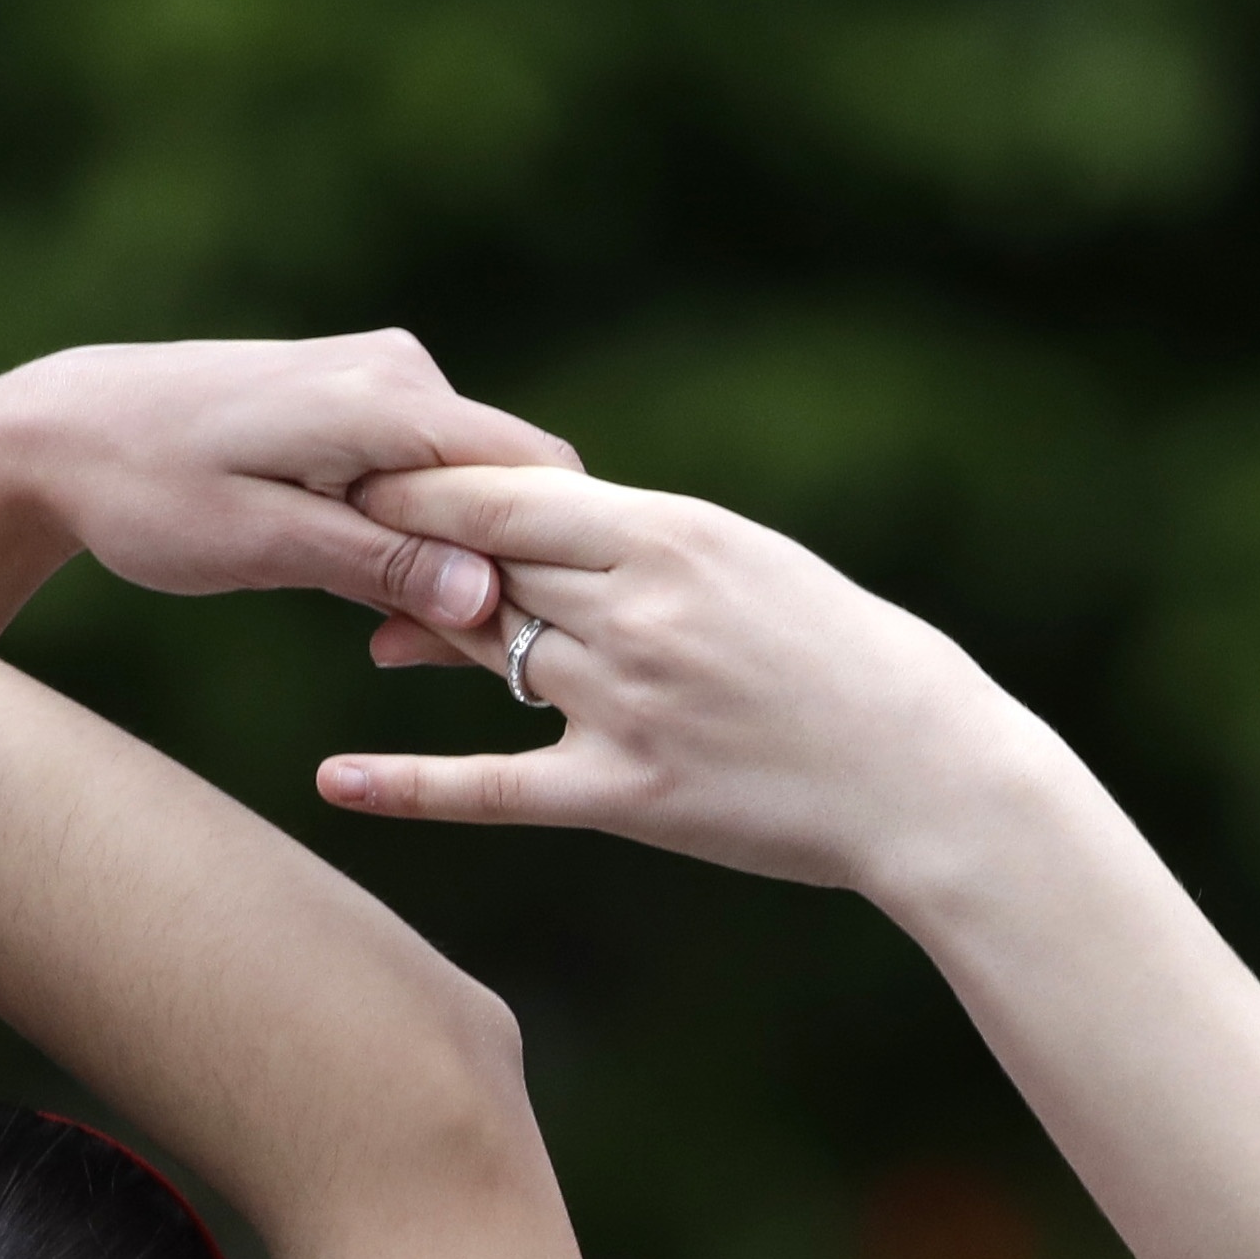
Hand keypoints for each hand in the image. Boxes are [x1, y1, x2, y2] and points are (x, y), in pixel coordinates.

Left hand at [0, 334, 572, 634]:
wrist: (60, 430)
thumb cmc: (144, 491)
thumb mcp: (260, 545)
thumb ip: (378, 565)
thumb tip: (486, 598)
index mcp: (388, 398)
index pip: (536, 474)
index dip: (544, 559)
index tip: (507, 638)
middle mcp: (402, 369)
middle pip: (510, 481)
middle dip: (495, 567)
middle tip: (431, 650)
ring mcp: (383, 374)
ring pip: (468, 483)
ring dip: (448, 556)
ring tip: (381, 627)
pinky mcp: (360, 393)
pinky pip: (425, 470)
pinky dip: (413, 530)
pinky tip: (356, 579)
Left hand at [315, 467, 1103, 902]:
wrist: (929, 776)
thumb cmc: (853, 664)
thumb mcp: (756, 569)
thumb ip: (651, 549)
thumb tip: (558, 532)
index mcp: (673, 534)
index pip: (509, 491)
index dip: (422, 481)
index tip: (365, 463)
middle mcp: (638, 608)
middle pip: (478, 563)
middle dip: (400, 546)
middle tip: (330, 530)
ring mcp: (627, 701)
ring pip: (482, 654)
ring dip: (419, 639)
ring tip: (369, 632)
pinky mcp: (629, 795)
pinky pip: (493, 785)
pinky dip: (408, 787)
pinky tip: (335, 781)